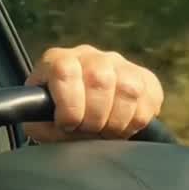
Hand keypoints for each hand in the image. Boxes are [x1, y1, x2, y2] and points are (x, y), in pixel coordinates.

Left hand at [24, 45, 163, 142]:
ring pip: (128, 89)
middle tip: (89, 132)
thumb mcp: (38, 120)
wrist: (79, 111)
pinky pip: (150, 98)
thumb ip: (43, 124)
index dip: (69, 105)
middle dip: (94, 117)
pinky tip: (122, 127)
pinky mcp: (144, 77)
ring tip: (105, 133)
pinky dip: (137, 121)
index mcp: (58, 60)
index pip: (65, 72)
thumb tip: (61, 129)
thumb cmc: (54, 116)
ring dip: (117, 121)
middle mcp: (90, 56)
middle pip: (100, 80)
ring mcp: (120, 63)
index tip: (67, 125)